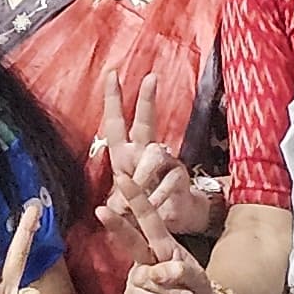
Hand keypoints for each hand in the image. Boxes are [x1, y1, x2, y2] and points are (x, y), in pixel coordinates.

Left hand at [88, 71, 205, 237]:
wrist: (175, 219)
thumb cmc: (143, 206)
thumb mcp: (123, 202)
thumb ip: (119, 201)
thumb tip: (118, 207)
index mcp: (126, 154)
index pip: (117, 123)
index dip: (114, 99)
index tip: (112, 74)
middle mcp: (148, 152)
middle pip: (146, 122)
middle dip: (147, 100)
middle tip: (151, 77)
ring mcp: (168, 162)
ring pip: (155, 157)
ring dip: (142, 178)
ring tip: (133, 201)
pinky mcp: (181, 178)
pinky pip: (168, 183)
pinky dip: (158, 198)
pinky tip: (155, 208)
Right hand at [107, 185, 234, 293]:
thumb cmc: (198, 292)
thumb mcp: (198, 279)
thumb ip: (180, 272)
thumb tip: (159, 273)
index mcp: (162, 245)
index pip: (148, 219)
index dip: (136, 198)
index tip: (123, 178)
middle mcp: (146, 259)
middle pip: (129, 239)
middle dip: (116, 225)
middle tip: (102, 210)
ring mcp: (137, 280)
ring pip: (146, 278)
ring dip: (169, 290)